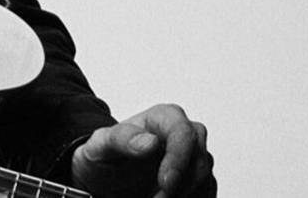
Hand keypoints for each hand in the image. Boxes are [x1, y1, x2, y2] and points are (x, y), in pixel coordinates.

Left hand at [71, 104, 214, 197]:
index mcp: (164, 117)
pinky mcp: (197, 180)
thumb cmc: (105, 156)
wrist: (105, 178)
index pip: (183, 132)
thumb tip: (150, 142)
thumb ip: (121, 138)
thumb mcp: (101, 145)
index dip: (178, 159)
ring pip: (205, 178)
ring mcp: (194, 158)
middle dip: (180, 184)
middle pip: (199, 158)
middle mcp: (184, 134)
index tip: (165, 183)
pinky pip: (206, 192)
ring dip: (183, 195)